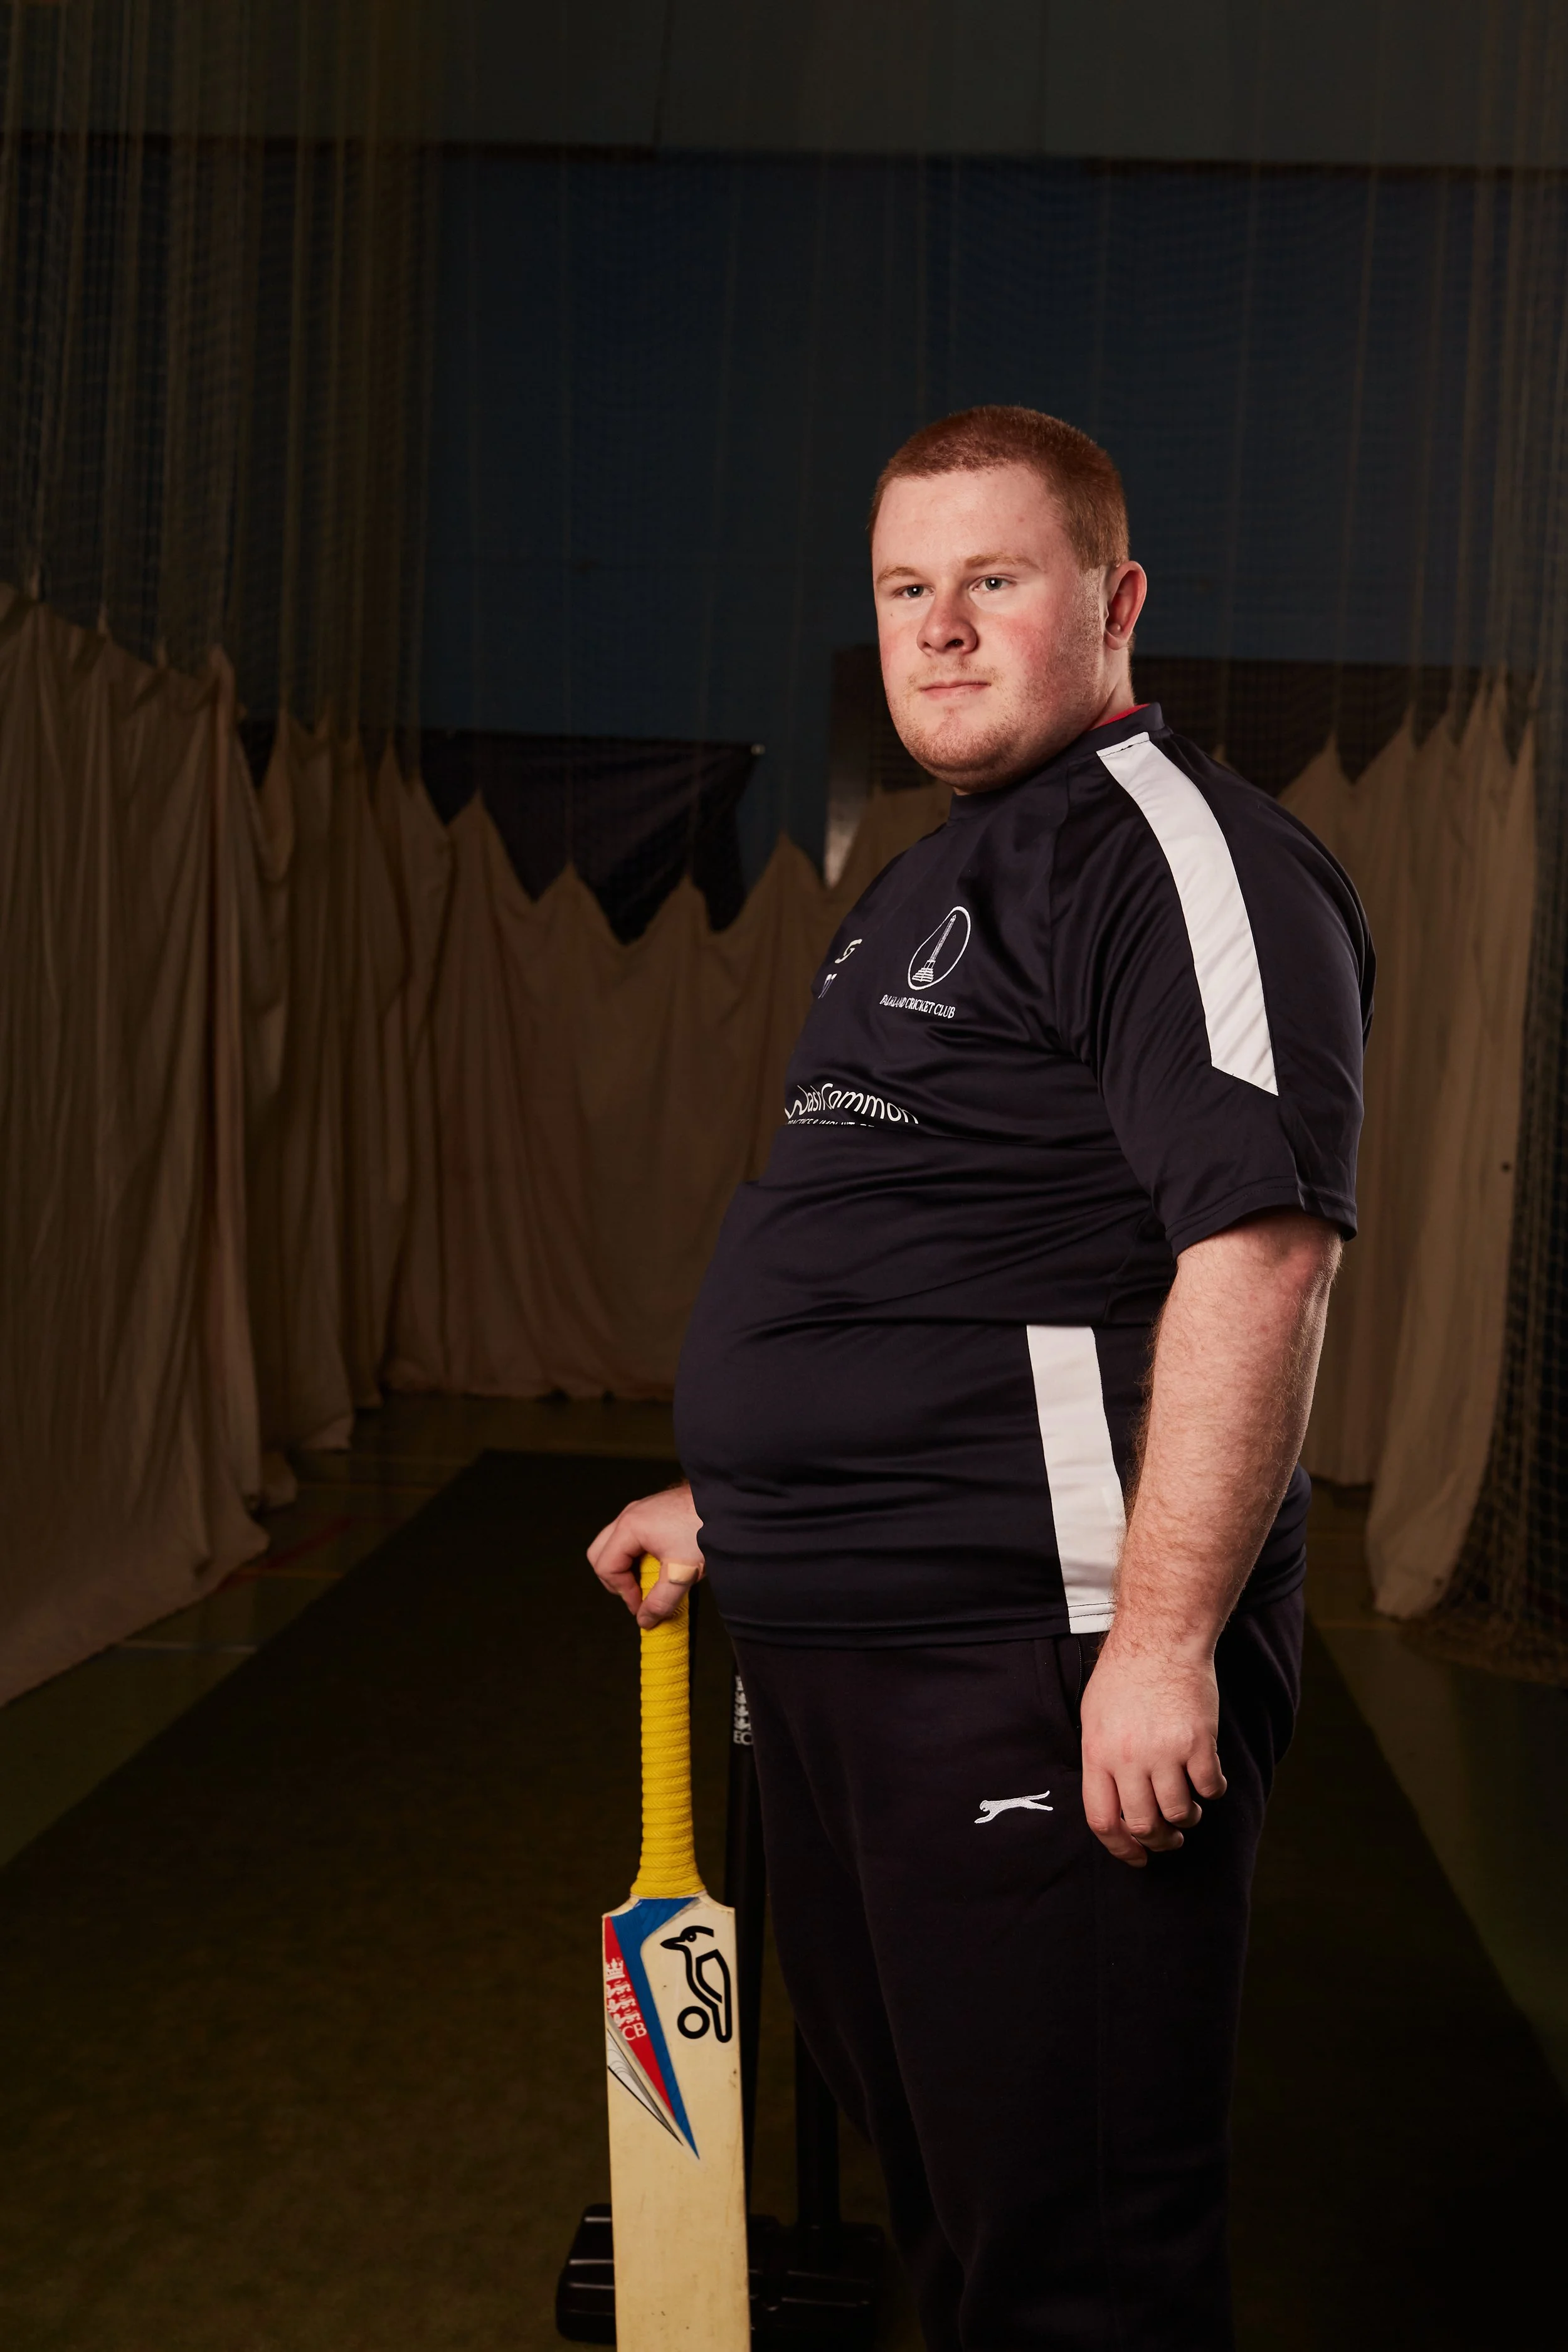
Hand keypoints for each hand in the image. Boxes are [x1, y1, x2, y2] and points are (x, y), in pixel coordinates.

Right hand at [588, 1483, 705, 1627]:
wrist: (727, 1504)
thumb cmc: (703, 1530)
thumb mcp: (681, 1574)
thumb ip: (661, 1601)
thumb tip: (645, 1620)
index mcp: (629, 1527)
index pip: (606, 1567)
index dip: (622, 1592)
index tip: (642, 1606)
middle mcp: (629, 1515)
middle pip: (600, 1552)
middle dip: (615, 1579)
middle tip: (636, 1594)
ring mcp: (640, 1510)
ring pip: (614, 1543)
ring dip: (626, 1566)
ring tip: (649, 1580)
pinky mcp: (652, 1511)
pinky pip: (631, 1536)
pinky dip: (636, 1554)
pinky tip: (660, 1564)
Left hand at [1079, 1639, 1225, 1867]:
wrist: (1160, 1640)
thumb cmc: (1124, 1675)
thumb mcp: (1094, 1717)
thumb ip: (1099, 1760)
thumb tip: (1111, 1802)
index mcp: (1097, 1753)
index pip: (1102, 1819)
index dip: (1120, 1848)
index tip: (1137, 1857)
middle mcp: (1128, 1758)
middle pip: (1143, 1824)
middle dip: (1159, 1841)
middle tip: (1169, 1838)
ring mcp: (1165, 1751)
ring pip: (1179, 1812)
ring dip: (1186, 1819)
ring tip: (1189, 1809)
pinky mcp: (1198, 1742)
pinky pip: (1210, 1787)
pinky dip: (1213, 1791)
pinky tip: (1210, 1781)